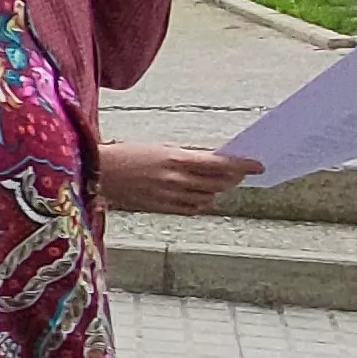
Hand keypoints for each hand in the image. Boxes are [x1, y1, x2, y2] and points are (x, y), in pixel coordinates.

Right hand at [100, 140, 258, 214]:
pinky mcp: (161, 209)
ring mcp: (169, 197)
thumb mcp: (160, 149)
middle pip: (218, 183)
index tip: (258, 165)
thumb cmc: (127, 155)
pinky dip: (201, 202)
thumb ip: (187, 156)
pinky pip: (192, 209)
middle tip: (240, 172)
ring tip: (218, 182)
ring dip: (217, 190)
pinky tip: (199, 195)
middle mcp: (176, 180)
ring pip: (207, 197)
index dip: (242, 165)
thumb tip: (213, 160)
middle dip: (232, 178)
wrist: (98, 173)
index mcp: (176, 159)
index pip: (220, 164)